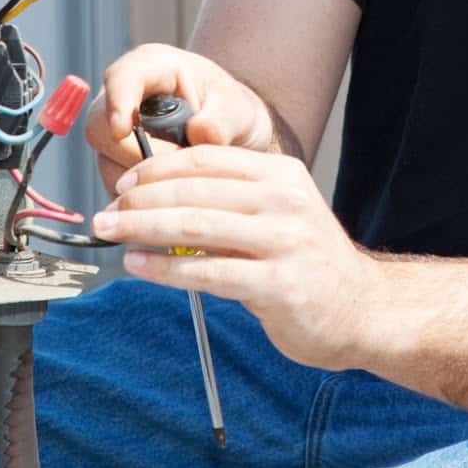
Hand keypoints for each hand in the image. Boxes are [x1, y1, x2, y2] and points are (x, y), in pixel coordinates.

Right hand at [83, 43, 276, 197]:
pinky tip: (172, 191)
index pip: (121, 78)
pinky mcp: (115, 163)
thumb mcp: (237, 109)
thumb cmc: (231, 112)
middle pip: (101, 126)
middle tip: (178, 166)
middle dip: (135, 154)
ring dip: (143, 180)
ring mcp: (115, 132)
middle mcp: (125, 98)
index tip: (122, 130)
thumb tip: (199, 134)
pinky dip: (144, 195)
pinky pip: (117, 186)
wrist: (231, 135)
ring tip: (185, 178)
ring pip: (107, 162)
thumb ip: (221, 120)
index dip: (117, 102)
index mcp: (152, 68)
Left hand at [91, 145, 376, 370]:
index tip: (124, 182)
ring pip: (194, 225)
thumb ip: (232, 198)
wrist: (362, 308)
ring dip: (142, 229)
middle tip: (105, 212)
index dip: (156, 168)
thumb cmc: (308, 262)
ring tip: (112, 233)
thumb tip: (159, 193)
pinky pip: (207, 272)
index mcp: (280, 174)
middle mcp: (283, 200)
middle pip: (192, 190)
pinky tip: (139, 267)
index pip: (205, 159)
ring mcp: (283, 241)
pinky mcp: (278, 284)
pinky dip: (164, 269)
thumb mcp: (279, 212)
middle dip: (139, 200)